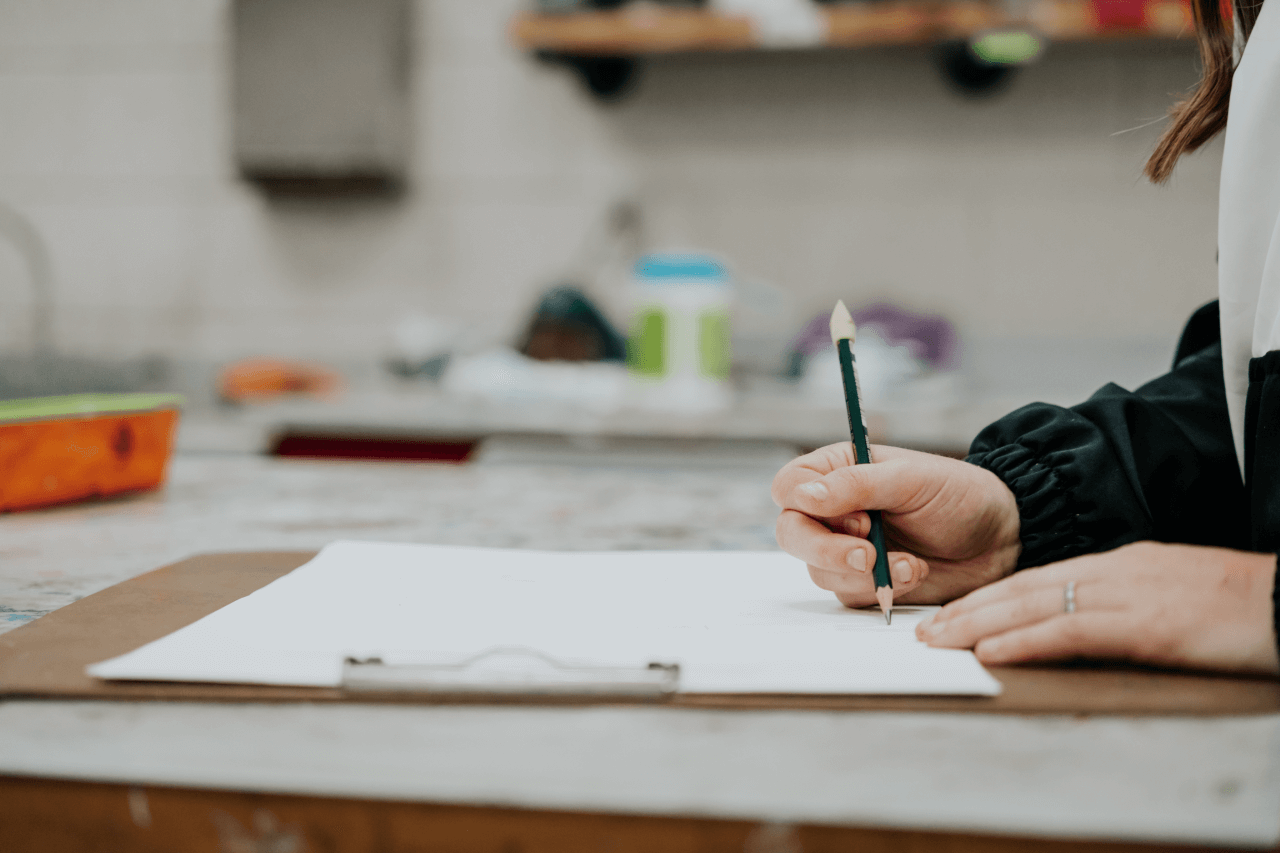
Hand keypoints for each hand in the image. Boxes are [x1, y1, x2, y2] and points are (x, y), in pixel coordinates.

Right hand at [771, 443, 1021, 608]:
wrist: (1003, 539)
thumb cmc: (961, 495)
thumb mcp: (912, 479)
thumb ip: (856, 485)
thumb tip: (804, 497)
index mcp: (837, 471)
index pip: (789, 487)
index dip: (808, 507)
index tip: (858, 517)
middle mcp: (834, 510)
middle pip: (792, 535)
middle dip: (828, 551)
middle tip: (869, 557)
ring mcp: (846, 548)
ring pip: (819, 571)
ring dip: (865, 574)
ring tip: (912, 565)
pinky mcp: (864, 583)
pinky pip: (849, 595)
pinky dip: (882, 591)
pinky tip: (915, 574)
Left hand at [917, 541, 1279, 673]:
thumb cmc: (1238, 604)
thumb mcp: (1169, 594)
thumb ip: (1124, 602)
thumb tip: (1086, 623)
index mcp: (1120, 563)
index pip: (1038, 578)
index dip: (990, 596)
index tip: (953, 612)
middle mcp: (1114, 571)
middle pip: (1024, 588)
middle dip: (970, 609)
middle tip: (926, 629)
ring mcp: (1128, 595)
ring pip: (1035, 605)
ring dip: (980, 625)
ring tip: (939, 641)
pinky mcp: (1146, 626)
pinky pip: (1071, 631)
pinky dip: (1025, 641)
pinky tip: (992, 652)